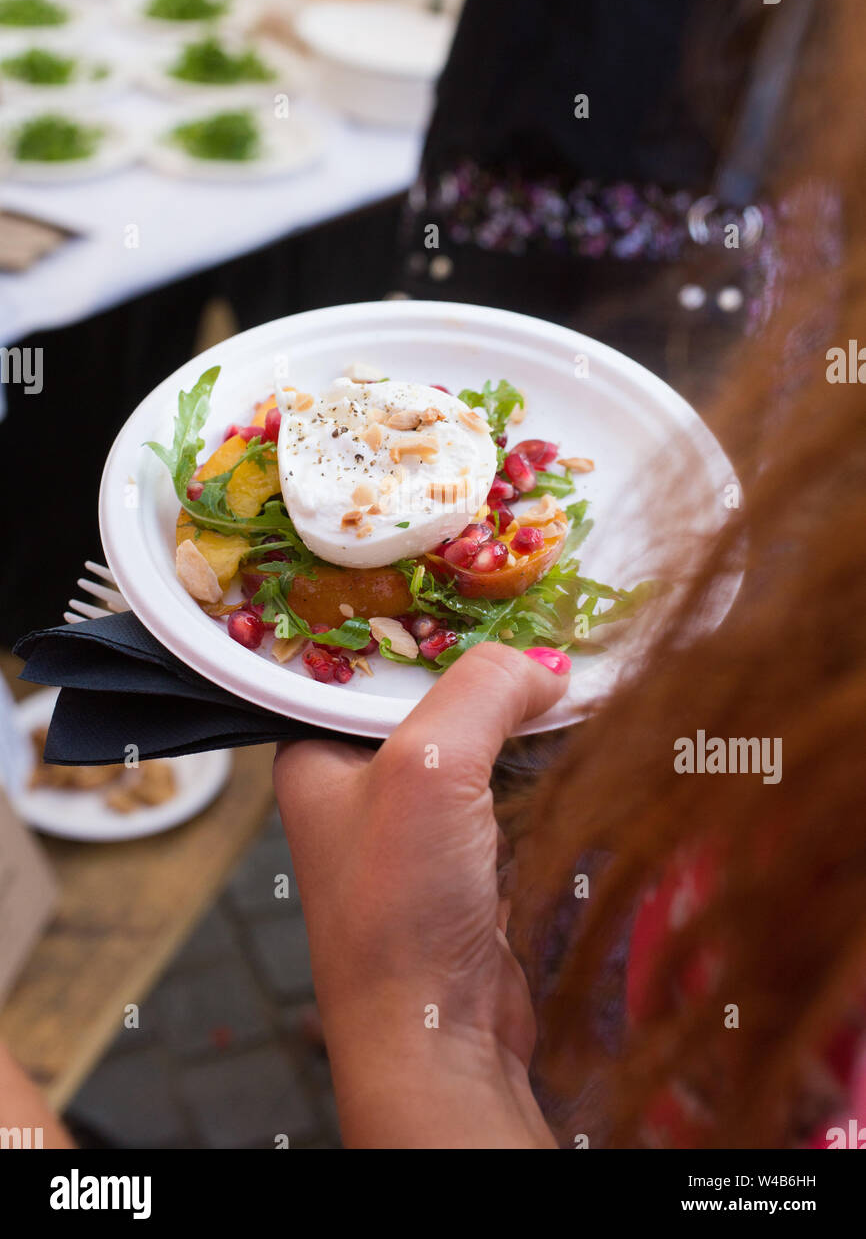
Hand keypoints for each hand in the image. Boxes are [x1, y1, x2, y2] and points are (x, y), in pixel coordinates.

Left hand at [272, 642, 568, 1147]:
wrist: (436, 1036)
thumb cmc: (399, 910)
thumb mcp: (427, 768)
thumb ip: (482, 690)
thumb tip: (546, 666)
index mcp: (313, 749)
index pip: (359, 654)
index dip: (419, 617)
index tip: (477, 579)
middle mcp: (355, 778)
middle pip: (424, 690)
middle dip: (481, 661)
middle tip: (539, 616)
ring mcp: (412, 818)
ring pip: (469, 734)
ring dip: (515, 707)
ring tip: (563, 666)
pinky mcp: (463, 852)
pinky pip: (501, 778)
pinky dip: (535, 752)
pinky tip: (569, 726)